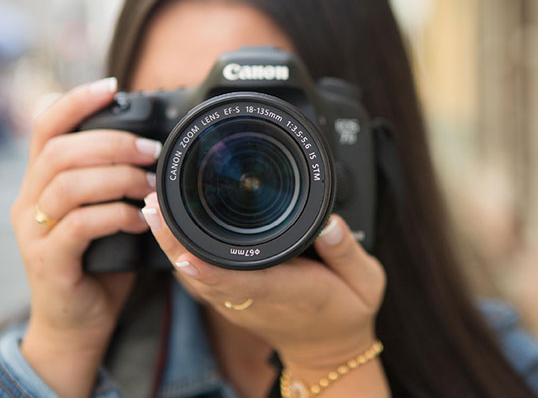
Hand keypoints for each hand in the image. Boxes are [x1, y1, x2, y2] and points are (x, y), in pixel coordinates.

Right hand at [10, 78, 160, 397]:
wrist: (78, 320)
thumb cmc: (98, 259)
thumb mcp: (103, 210)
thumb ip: (113, 179)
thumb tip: (152, 146)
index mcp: (43, 181)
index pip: (47, 126)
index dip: (76, 101)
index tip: (111, 87)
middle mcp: (29, 200)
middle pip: (61, 150)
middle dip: (112, 143)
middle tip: (150, 151)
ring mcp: (34, 231)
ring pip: (69, 184)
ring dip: (118, 179)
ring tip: (149, 187)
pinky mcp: (48, 260)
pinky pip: (80, 225)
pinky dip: (116, 215)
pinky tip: (138, 220)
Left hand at [143, 193, 387, 393]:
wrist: (329, 350)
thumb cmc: (347, 313)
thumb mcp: (366, 283)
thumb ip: (348, 252)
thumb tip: (329, 224)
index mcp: (285, 291)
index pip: (242, 280)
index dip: (210, 267)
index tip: (184, 249)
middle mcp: (254, 297)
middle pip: (204, 273)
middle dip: (175, 242)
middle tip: (155, 204)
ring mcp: (238, 300)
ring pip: (195, 273)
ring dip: (172, 244)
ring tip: (155, 207)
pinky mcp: (233, 298)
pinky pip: (200, 274)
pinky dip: (181, 251)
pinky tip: (173, 228)